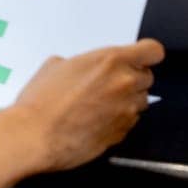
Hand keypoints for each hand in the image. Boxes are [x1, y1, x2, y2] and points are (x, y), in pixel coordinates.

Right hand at [0, 39, 163, 187]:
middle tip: (110, 85)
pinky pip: (129, 123)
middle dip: (132, 80)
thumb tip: (85, 68)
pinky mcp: (121, 134)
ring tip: (100, 105)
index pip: (153, 51)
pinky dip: (118, 121)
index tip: (141, 57)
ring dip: (127, 102)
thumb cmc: (40, 101)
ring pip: (140, 102)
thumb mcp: (57, 65)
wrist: (33, 136)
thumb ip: (83, 62)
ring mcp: (125, 111)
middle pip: (148, 77)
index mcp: (111, 60)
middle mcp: (124, 84)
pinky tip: (96, 121)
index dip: (147, 54)